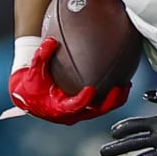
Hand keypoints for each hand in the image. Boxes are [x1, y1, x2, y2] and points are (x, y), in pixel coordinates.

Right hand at [8, 37, 130, 125]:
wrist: (31, 95)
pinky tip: (122, 82)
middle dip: (107, 102)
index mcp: (58, 108)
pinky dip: (113, 96)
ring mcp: (80, 112)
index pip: (73, 106)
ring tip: (125, 86)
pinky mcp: (86, 108)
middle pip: (94, 111)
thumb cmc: (31, 85)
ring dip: (115, 100)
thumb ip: (41, 57)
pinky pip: (102, 104)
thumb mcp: (33, 71)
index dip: (82, 100)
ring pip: (101, 109)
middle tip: (117, 89)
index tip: (90, 89)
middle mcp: (72, 113)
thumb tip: (49, 41)